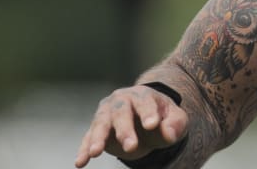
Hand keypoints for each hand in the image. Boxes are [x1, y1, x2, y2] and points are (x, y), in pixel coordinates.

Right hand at [74, 84, 188, 167]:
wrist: (147, 120)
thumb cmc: (163, 118)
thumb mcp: (175, 119)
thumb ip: (175, 125)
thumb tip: (168, 134)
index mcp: (142, 95)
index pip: (145, 102)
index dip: (148, 113)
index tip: (152, 126)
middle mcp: (121, 100)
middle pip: (121, 112)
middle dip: (125, 129)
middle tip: (131, 146)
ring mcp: (105, 113)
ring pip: (101, 123)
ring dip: (98, 138)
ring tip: (96, 153)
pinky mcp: (95, 128)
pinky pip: (87, 138)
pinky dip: (84, 150)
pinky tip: (81, 162)